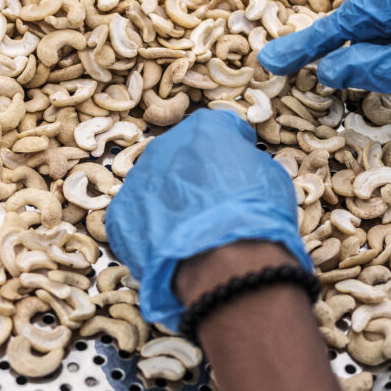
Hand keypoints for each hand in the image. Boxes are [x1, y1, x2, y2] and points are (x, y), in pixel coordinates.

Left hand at [104, 109, 312, 331]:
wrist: (227, 261)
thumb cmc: (256, 215)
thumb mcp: (270, 174)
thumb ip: (246, 160)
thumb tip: (238, 166)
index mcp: (202, 128)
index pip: (215, 129)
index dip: (228, 149)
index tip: (236, 167)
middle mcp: (163, 146)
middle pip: (178, 156)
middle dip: (192, 175)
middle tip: (210, 203)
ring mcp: (138, 181)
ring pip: (154, 186)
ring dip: (169, 202)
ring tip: (191, 229)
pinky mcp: (120, 215)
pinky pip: (136, 217)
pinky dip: (151, 230)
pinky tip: (171, 245)